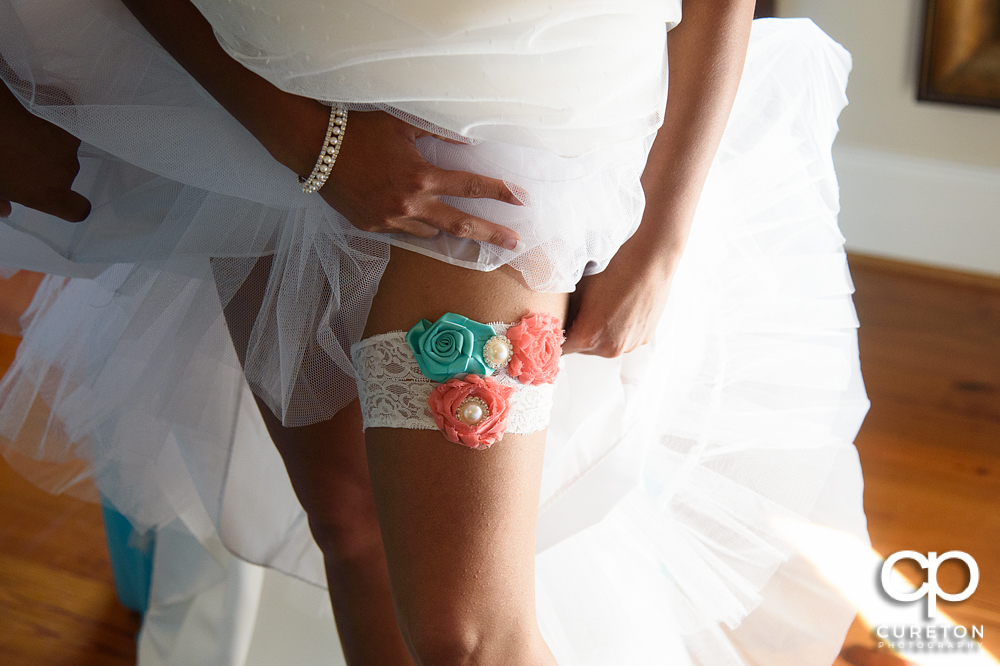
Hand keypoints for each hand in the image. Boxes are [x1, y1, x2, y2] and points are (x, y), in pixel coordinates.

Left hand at [0, 83, 90, 221]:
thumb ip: (0, 201)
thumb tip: (5, 210)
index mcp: (49, 193)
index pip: (77, 209)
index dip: (72, 206)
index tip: (60, 200)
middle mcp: (66, 170)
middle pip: (65, 175)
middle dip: (47, 169)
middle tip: (19, 158)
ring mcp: (68, 142)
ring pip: (63, 149)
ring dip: (48, 145)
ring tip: (22, 134)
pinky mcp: (65, 115)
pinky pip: (63, 123)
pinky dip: (51, 121)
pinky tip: (32, 117)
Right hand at [280, 106, 522, 249]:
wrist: (315, 148)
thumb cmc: (359, 130)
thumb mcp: (402, 126)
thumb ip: (437, 134)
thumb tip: (466, 141)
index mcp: (421, 177)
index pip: (470, 186)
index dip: (499, 192)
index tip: (522, 198)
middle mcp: (410, 205)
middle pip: (461, 224)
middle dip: (491, 234)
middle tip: (515, 242)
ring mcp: (390, 220)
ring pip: (431, 233)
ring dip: (444, 227)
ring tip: (454, 222)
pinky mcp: (371, 228)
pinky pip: (403, 232)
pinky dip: (413, 224)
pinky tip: (411, 214)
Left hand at [562, 233, 677, 356]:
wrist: (650, 263)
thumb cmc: (614, 270)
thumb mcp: (578, 290)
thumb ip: (566, 313)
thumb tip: (559, 322)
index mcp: (588, 336)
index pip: (562, 349)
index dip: (558, 337)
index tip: (559, 328)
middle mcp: (609, 348)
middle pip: (583, 349)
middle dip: (580, 334)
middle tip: (583, 312)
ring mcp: (628, 346)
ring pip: (604, 345)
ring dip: (601, 333)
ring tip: (607, 308)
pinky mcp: (643, 340)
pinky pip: (623, 340)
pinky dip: (619, 330)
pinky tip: (622, 309)